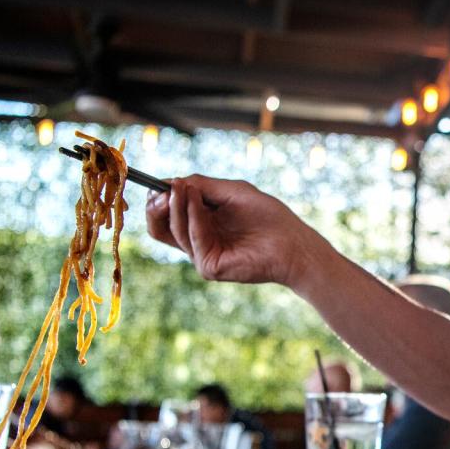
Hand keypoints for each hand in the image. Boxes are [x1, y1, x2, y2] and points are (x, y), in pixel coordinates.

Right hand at [145, 175, 319, 286]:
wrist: (292, 242)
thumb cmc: (268, 217)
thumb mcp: (231, 192)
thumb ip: (201, 186)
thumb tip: (171, 182)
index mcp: (201, 223)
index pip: (167, 214)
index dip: (159, 198)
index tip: (158, 182)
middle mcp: (198, 240)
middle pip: (160, 227)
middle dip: (156, 205)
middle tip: (162, 189)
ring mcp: (202, 254)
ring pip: (172, 230)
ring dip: (175, 205)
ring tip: (181, 187)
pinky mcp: (208, 266)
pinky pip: (192, 237)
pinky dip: (192, 216)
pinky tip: (195, 199)